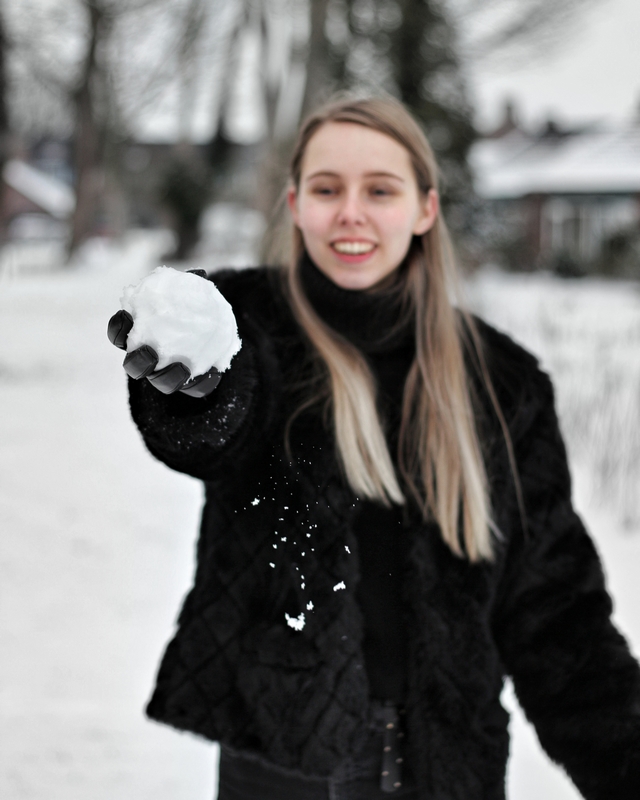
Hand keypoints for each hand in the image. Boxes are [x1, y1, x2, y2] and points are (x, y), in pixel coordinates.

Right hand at [107, 269, 220, 397]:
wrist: (212, 331)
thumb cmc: (190, 307)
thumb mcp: (189, 293)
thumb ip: (189, 284)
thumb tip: (199, 273)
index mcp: (139, 335)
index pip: (119, 333)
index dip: (118, 328)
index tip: (128, 317)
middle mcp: (149, 359)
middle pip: (133, 366)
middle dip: (138, 362)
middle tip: (149, 353)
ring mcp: (167, 373)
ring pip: (161, 383)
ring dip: (167, 378)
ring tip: (181, 368)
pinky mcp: (190, 383)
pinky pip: (195, 388)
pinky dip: (203, 382)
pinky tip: (213, 371)